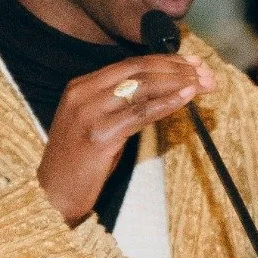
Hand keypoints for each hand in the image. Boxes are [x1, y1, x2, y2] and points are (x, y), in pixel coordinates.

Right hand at [38, 53, 213, 225]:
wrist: (51, 196)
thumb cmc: (79, 165)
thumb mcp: (97, 124)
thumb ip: (120, 104)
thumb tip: (162, 91)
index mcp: (80, 86)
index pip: (130, 64)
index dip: (166, 60)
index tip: (193, 63)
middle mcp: (83, 94)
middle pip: (139, 70)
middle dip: (178, 69)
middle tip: (206, 72)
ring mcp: (89, 113)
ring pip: (142, 87)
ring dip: (178, 83)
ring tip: (203, 84)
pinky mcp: (99, 135)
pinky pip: (141, 113)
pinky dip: (167, 103)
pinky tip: (186, 98)